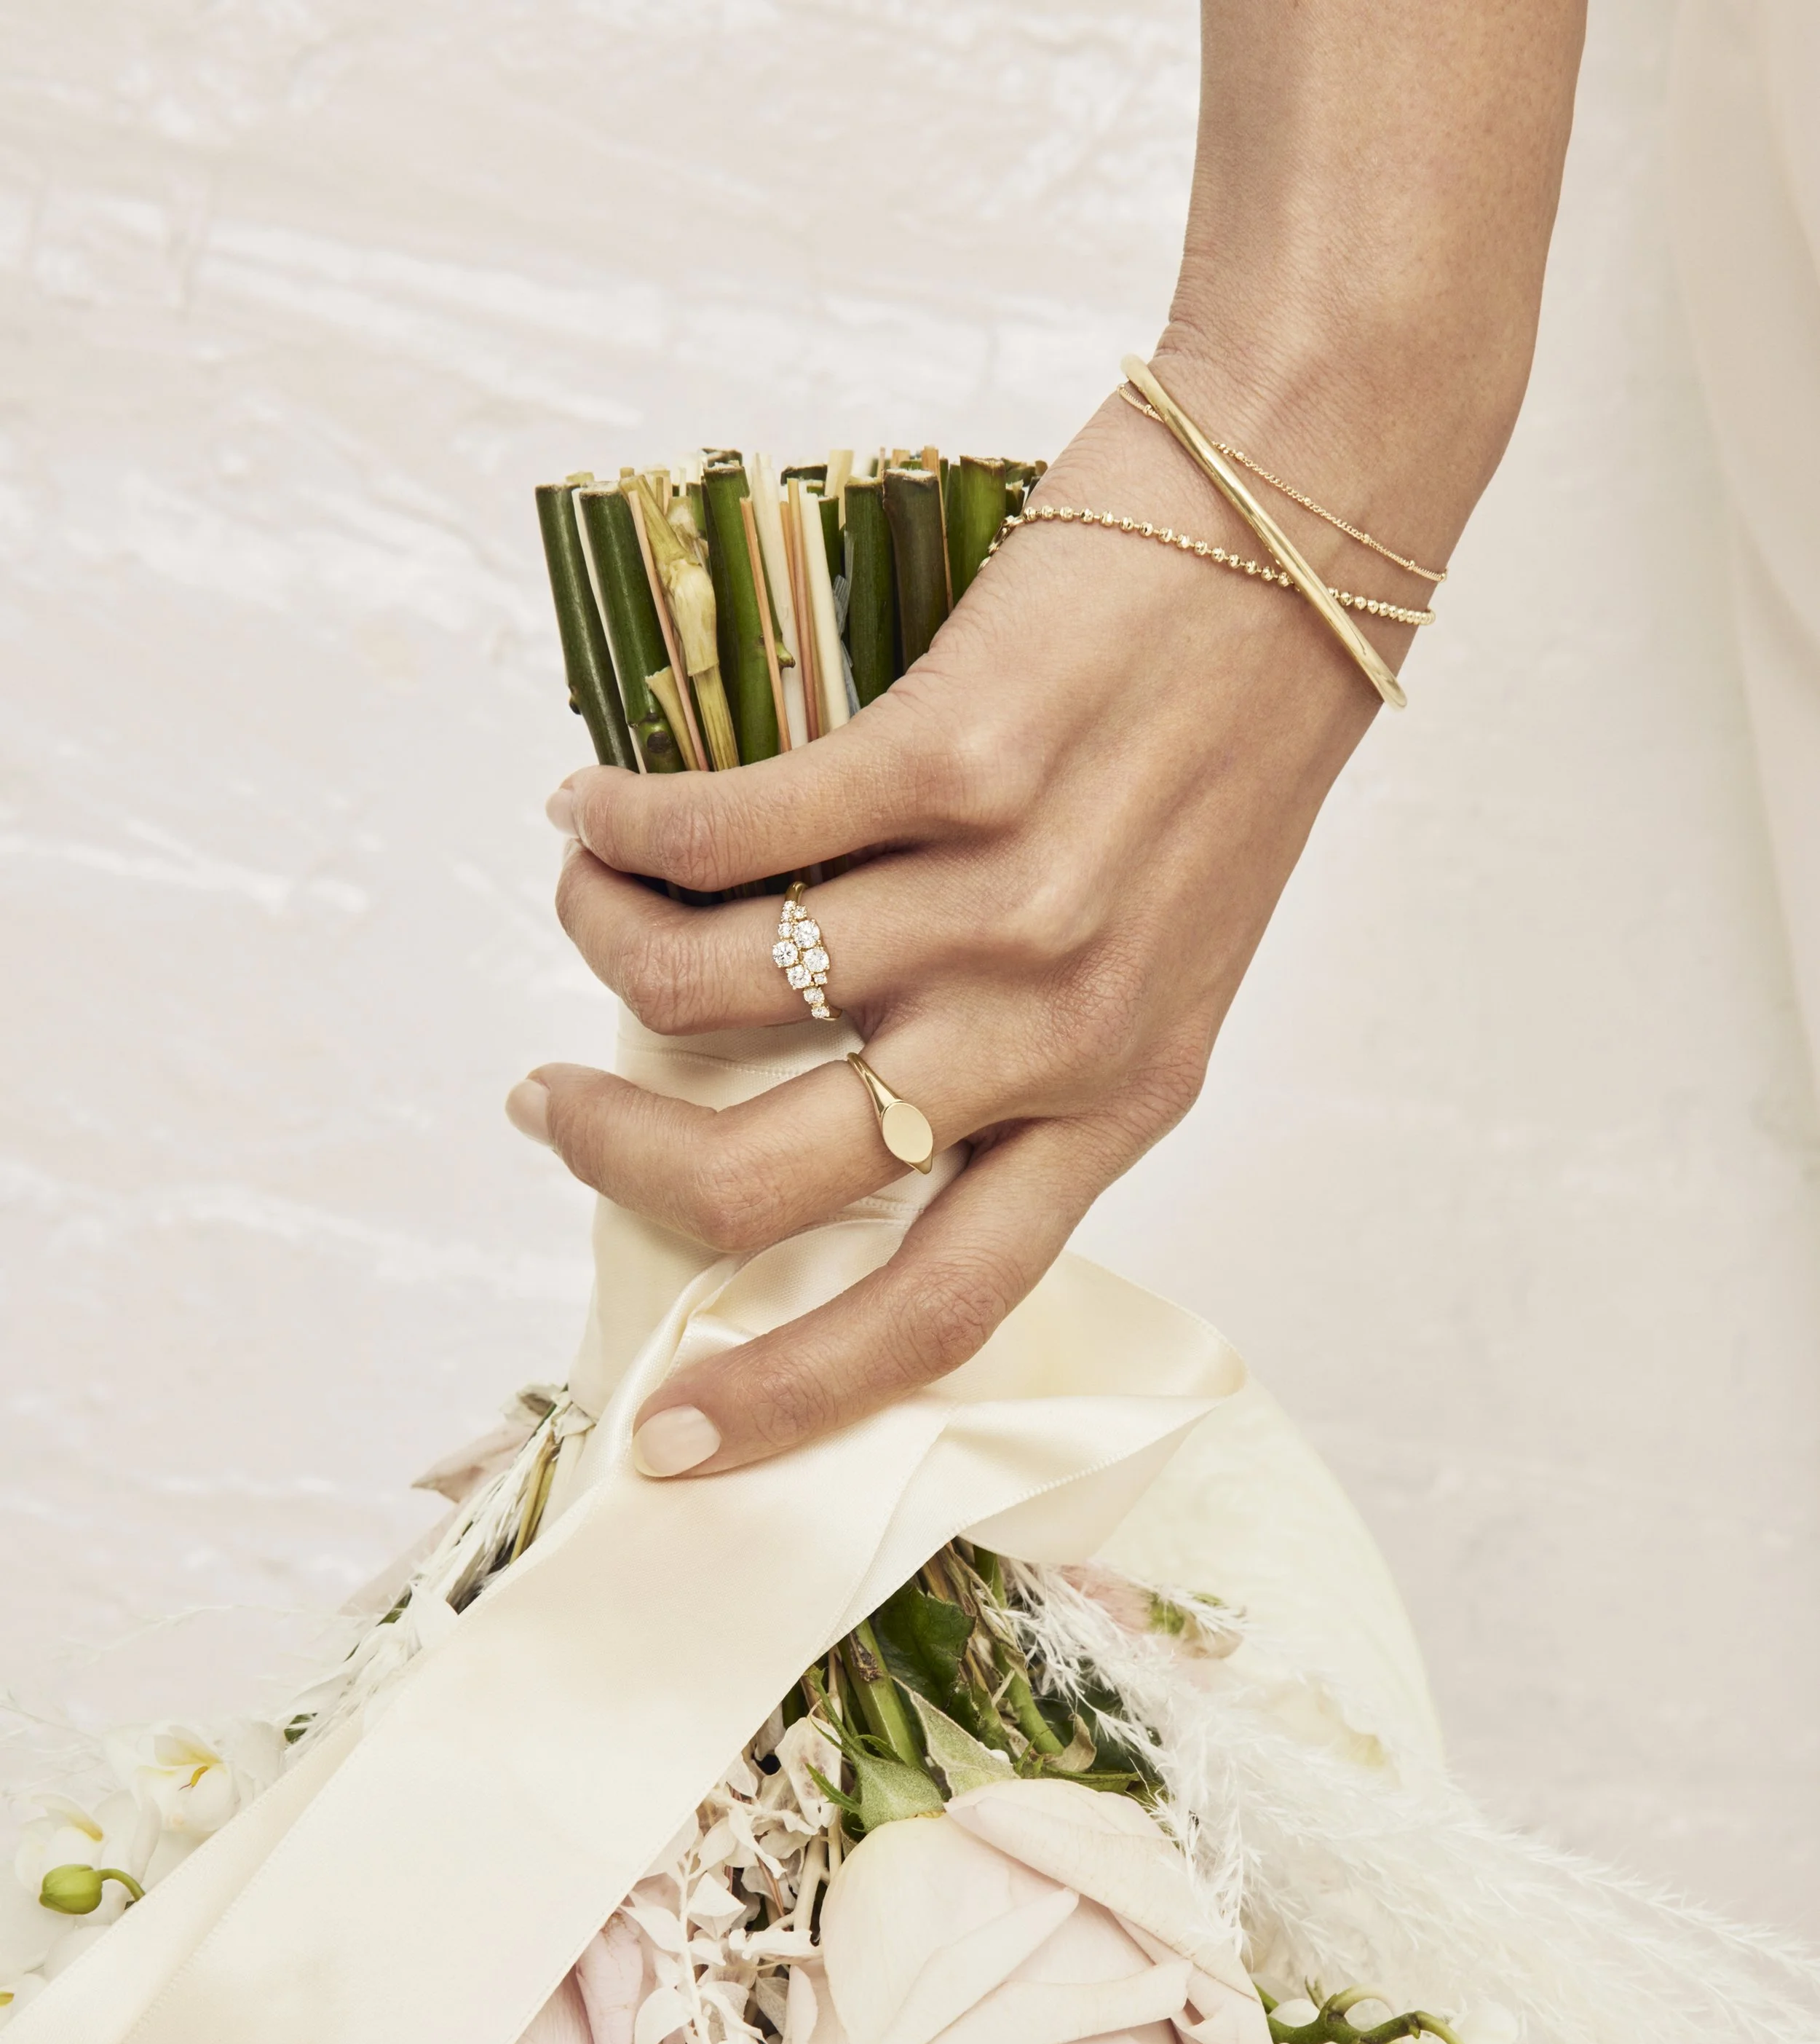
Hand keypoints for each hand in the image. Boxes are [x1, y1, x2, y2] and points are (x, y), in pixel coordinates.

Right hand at [510, 0, 1582, 1476]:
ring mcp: (1005, 901)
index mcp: (1120, 1105)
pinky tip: (592, 808)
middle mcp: (1060, 1032)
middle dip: (618, 1164)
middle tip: (552, 1108)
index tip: (675, 1438)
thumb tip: (804, 1105)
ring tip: (586, 896)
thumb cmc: (1217, 747)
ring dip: (603, 951)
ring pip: (713, 993)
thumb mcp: (1152, 961)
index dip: (792, 1396)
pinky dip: (622, 830)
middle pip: (776, 1183)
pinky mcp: (950, 760)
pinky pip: (721, 837)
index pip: (940, 1308)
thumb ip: (1016, 1062)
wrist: (1308, 526)